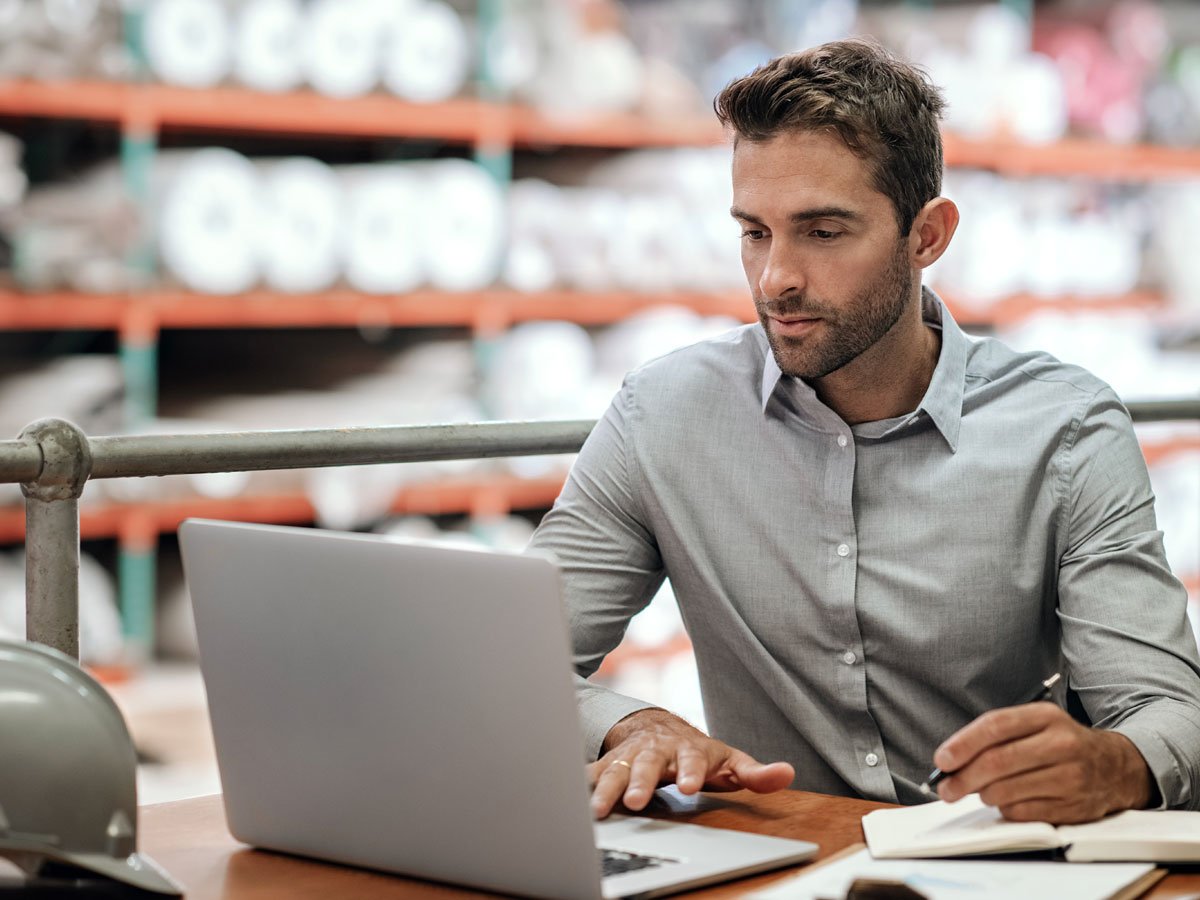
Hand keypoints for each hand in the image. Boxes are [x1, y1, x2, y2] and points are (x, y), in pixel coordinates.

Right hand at [586, 708, 793, 818]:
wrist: (658, 729)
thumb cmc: (698, 753)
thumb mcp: (729, 761)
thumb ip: (755, 772)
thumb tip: (786, 774)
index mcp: (687, 750)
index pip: (691, 759)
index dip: (689, 771)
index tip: (688, 787)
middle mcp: (655, 751)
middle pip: (646, 764)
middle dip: (639, 781)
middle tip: (634, 801)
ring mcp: (629, 756)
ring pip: (615, 770)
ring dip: (606, 788)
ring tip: (597, 810)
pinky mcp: (608, 764)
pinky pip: (592, 773)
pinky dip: (580, 784)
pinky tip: (569, 799)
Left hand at [933, 701, 1152, 822]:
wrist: (1116, 767)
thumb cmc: (1062, 744)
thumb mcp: (1035, 725)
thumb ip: (996, 736)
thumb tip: (952, 761)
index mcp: (1045, 717)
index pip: (995, 726)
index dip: (963, 744)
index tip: (942, 760)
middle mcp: (1061, 744)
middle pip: (998, 762)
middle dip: (963, 778)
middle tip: (946, 788)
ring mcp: (1071, 776)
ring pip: (1007, 791)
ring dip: (984, 795)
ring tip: (981, 792)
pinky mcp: (1075, 806)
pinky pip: (1024, 813)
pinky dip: (1006, 810)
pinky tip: (1008, 802)